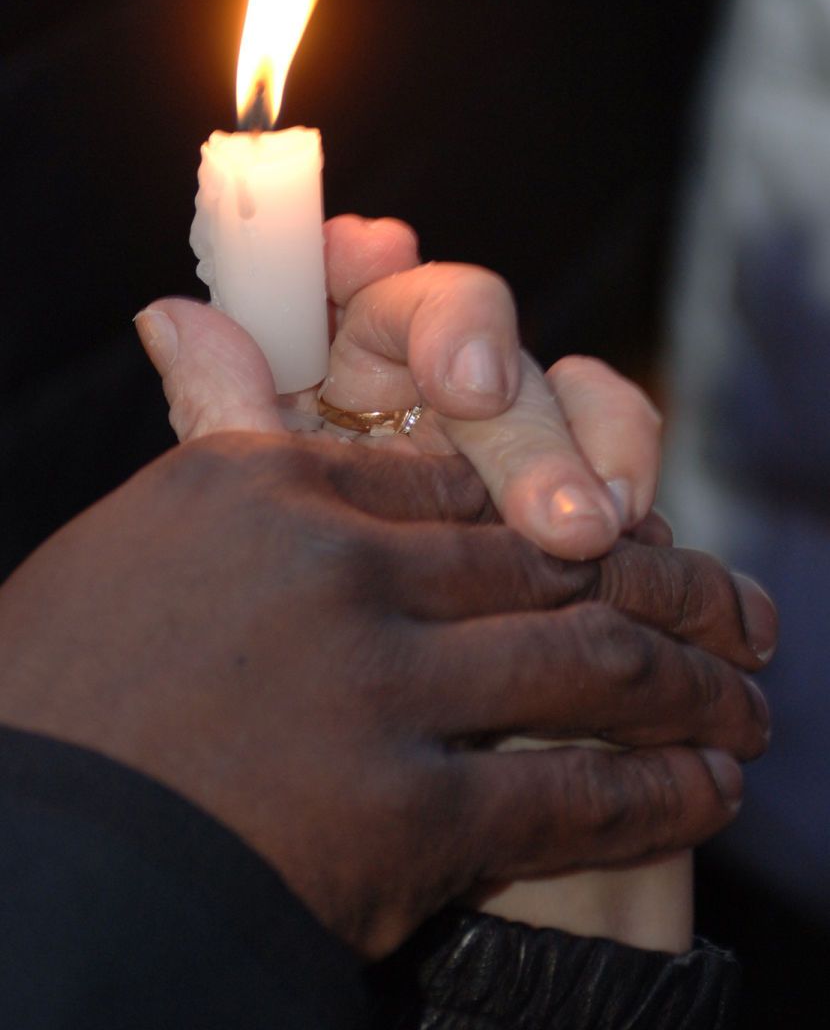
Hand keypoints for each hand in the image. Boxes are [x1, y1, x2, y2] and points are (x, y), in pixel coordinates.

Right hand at [0, 431, 770, 957]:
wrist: (44, 871)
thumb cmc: (67, 700)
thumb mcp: (142, 538)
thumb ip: (203, 430)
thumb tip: (185, 314)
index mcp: (269, 489)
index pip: (455, 471)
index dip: (557, 483)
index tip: (620, 515)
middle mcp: (337, 569)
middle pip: (550, 550)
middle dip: (666, 586)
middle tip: (742, 617)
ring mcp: (377, 687)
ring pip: (589, 660)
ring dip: (690, 686)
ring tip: (746, 705)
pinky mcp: (403, 817)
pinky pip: (572, 792)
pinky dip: (657, 794)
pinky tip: (706, 795)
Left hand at [135, 214, 661, 559]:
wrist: (377, 708)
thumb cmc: (293, 604)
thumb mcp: (250, 522)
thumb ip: (223, 421)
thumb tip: (167, 316)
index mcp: (336, 367)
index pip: (351, 276)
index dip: (360, 256)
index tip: (367, 256)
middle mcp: (424, 379)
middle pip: (463, 322)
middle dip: (483, 374)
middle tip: (494, 465)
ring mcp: (507, 425)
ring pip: (556, 378)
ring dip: (578, 438)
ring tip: (590, 526)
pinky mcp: (575, 472)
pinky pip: (614, 438)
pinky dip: (625, 468)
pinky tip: (627, 525)